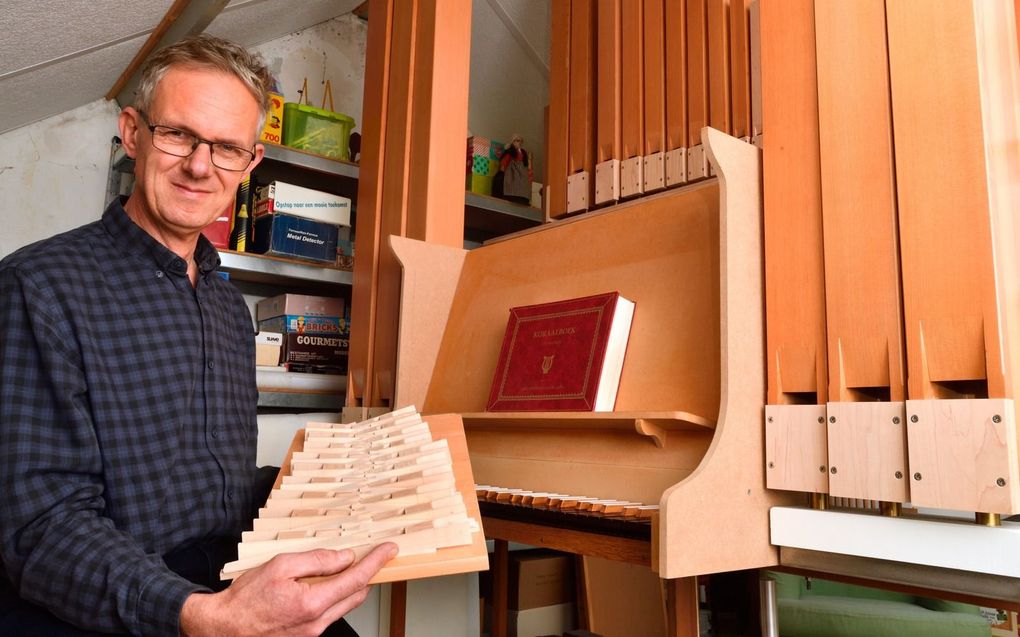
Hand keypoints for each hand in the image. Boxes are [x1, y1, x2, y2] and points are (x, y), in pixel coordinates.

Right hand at [180, 542, 397, 636]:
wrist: (224, 628)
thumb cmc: (246, 598)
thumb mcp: (280, 566)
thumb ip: (316, 561)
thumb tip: (344, 557)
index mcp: (313, 603)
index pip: (356, 579)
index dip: (376, 562)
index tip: (389, 549)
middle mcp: (317, 622)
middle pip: (357, 594)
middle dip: (368, 573)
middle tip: (372, 554)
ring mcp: (312, 631)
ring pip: (345, 604)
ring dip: (351, 584)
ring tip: (347, 565)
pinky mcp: (306, 634)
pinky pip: (330, 612)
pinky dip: (335, 595)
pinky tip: (325, 582)